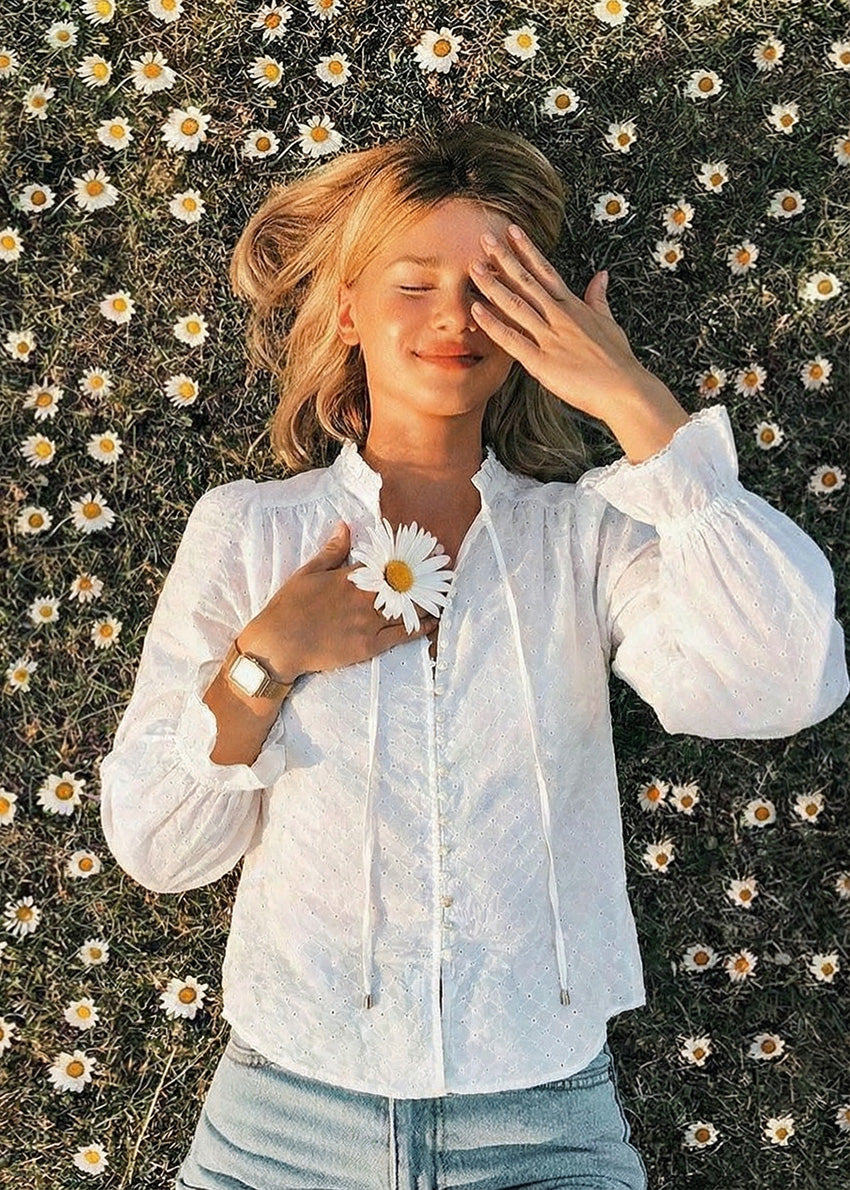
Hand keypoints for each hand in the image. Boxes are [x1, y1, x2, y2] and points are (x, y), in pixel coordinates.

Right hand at [238, 522, 437, 682]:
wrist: (278, 645)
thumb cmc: (289, 606)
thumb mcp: (307, 572)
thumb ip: (331, 551)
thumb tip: (346, 526)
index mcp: (349, 578)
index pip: (384, 562)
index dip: (406, 554)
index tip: (424, 545)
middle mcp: (363, 598)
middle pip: (402, 583)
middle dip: (424, 574)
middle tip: (445, 565)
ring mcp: (368, 623)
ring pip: (406, 609)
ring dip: (427, 599)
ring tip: (446, 591)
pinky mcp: (368, 646)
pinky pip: (401, 635)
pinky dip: (420, 627)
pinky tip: (432, 620)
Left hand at [469, 225, 657, 423]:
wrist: (625, 389)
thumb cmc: (618, 360)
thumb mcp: (609, 322)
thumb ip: (599, 298)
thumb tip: (602, 275)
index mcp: (573, 307)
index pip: (546, 271)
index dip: (527, 250)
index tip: (512, 231)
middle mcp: (559, 317)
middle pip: (527, 281)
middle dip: (504, 258)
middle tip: (484, 238)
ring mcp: (550, 338)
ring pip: (516, 305)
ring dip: (493, 286)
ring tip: (474, 267)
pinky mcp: (542, 362)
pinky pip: (512, 340)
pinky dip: (493, 325)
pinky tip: (476, 311)